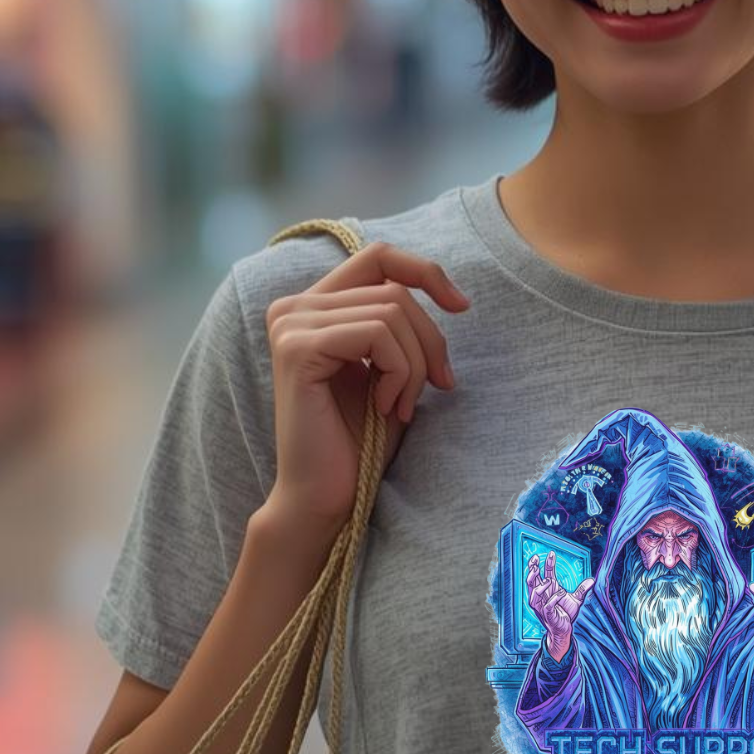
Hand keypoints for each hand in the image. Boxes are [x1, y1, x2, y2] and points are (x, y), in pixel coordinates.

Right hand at [262, 240, 469, 529]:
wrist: (326, 497)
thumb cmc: (361, 439)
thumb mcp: (389, 369)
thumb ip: (399, 325)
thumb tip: (446, 291)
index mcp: (314, 306)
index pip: (379, 257)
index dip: (427, 272)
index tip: (462, 306)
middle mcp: (293, 307)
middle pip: (394, 290)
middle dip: (430, 340)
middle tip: (438, 386)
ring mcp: (291, 325)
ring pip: (391, 311)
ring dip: (414, 365)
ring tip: (400, 405)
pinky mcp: (297, 349)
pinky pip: (375, 334)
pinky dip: (397, 372)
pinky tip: (385, 407)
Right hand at [527, 552, 594, 661]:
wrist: (564, 630)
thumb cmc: (566, 613)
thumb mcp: (576, 600)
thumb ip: (582, 589)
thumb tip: (593, 580)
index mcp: (548, 590)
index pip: (545, 574)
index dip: (546, 563)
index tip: (551, 553)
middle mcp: (542, 597)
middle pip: (532, 582)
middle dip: (532, 571)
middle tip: (536, 562)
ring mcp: (543, 606)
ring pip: (533, 595)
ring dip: (539, 586)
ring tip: (548, 580)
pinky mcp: (548, 615)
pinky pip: (547, 607)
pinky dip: (553, 599)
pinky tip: (561, 592)